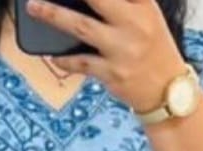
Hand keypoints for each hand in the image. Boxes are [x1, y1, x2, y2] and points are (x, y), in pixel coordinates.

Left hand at [25, 0, 184, 113]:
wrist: (168, 91)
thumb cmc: (152, 48)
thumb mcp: (147, 16)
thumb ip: (124, 3)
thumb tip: (86, 2)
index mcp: (144, 4)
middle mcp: (134, 23)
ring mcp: (122, 49)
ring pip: (81, 27)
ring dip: (54, 16)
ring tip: (34, 7)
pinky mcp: (113, 73)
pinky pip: (81, 63)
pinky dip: (64, 59)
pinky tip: (52, 56)